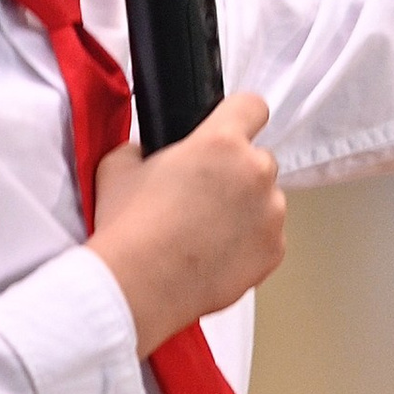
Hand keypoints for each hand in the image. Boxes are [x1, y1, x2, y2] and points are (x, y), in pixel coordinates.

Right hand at [90, 92, 286, 355]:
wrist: (138, 286)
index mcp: (221, 142)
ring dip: (246, 210)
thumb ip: (144, 149)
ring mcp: (271, 214)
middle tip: (203, 197)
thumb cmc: (129, 226)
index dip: (239, 117)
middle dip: (237, 174)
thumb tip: (149, 154)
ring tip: (206, 233)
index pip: (252, 106)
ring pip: (267, 201)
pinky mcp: (274, 252)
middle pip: (259, 160)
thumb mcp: (118, 166)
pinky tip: (215, 255)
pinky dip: (249, 244)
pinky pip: (268, 238)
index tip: (230, 131)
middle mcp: (255, 173)